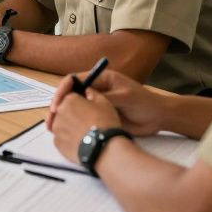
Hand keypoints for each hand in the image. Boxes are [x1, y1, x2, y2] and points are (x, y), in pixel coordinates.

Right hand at [46, 68, 166, 136]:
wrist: (159, 118)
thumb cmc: (144, 103)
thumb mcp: (124, 97)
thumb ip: (105, 97)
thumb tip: (83, 100)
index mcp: (101, 79)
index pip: (75, 80)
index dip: (64, 90)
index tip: (58, 103)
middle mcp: (96, 89)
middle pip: (71, 94)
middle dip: (59, 104)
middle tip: (51, 117)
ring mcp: (97, 103)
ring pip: (74, 107)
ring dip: (62, 115)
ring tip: (53, 127)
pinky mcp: (99, 116)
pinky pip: (82, 118)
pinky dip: (72, 124)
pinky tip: (65, 132)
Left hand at [49, 88, 122, 163]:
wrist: (104, 149)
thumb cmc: (105, 123)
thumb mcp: (104, 102)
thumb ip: (92, 93)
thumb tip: (86, 91)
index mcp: (69, 100)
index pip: (70, 96)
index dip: (79, 101)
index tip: (86, 107)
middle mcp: (58, 112)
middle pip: (64, 110)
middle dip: (72, 113)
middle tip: (86, 121)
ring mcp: (56, 128)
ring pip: (61, 124)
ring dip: (69, 126)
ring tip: (83, 132)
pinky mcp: (57, 143)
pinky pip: (61, 137)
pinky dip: (67, 138)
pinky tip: (79, 141)